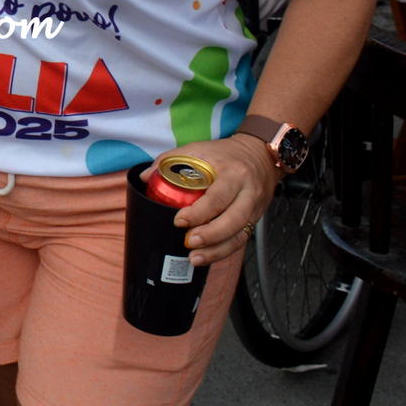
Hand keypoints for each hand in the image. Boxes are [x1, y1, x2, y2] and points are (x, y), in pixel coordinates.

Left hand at [166, 133, 279, 266]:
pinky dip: (224, 251)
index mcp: (232, 173)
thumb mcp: (199, 149)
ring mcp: (253, 207)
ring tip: (195, 257)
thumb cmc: (225, 154)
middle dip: (210, 235)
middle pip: (233, 219)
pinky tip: (208, 256)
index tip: (179, 221)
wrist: (259, 155)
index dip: (198, 213)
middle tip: (188, 242)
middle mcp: (247, 191)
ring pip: (239, 234)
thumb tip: (145, 177)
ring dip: (217, 250)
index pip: (217, 196)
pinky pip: (242, 239)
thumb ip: (171, 159)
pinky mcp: (254, 219)